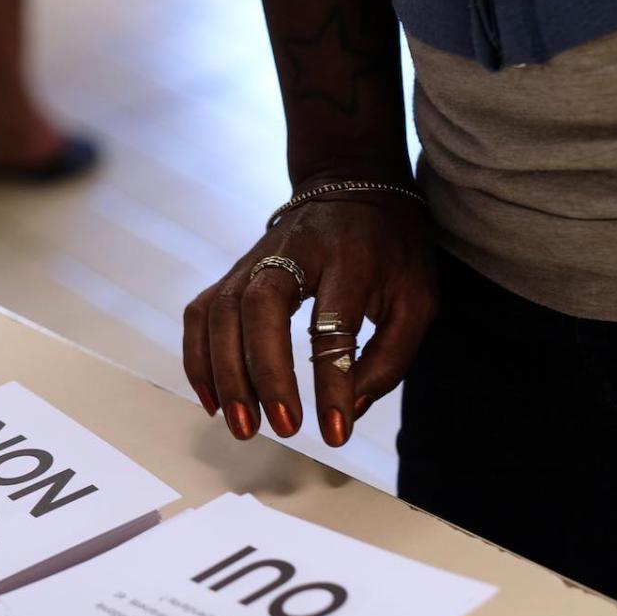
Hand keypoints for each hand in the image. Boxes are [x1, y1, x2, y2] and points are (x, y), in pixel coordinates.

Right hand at [182, 194, 437, 445]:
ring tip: (244, 426)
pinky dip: (198, 359)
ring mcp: (253, 259)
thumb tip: (348, 410)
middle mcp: (293, 252)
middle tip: (283, 428)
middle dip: (264, 374)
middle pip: (261, 309)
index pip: (334, 324)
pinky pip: (200, 315)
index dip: (332, 383)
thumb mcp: (418, 297)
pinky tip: (215, 401)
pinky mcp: (231, 271)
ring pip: (221, 313)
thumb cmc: (390, 248)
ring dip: (225, 375)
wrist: (350, 183)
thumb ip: (390, 356)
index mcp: (350, 258)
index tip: (335, 432)